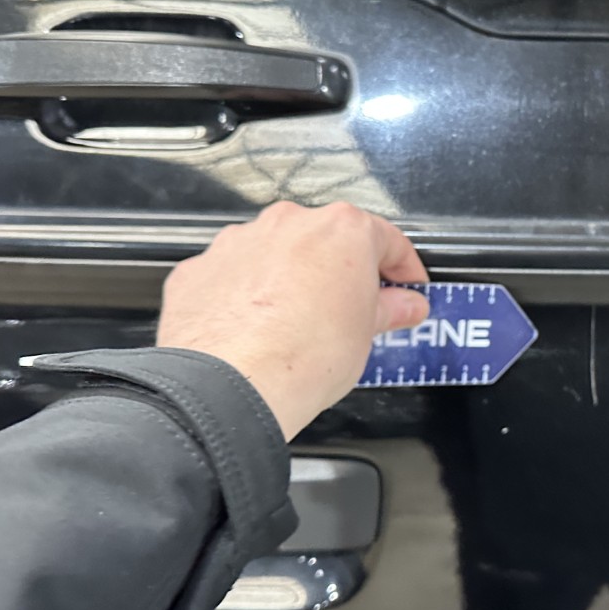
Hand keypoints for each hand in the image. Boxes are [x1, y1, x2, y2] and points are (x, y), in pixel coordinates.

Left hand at [156, 202, 429, 438]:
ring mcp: (240, 242)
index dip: (404, 270)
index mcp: (341, 230)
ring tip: (299, 326)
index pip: (389, 240)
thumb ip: (388, 310)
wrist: (230, 385)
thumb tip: (403, 306)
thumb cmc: (300, 356)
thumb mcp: (366, 334)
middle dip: (343, 274)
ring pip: (277, 255)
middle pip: (328, 242)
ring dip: (291, 281)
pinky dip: (247, 296)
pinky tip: (257, 330)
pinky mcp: (200, 268)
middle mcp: (289, 224)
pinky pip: (235, 275)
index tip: (407, 291)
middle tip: (356, 312)